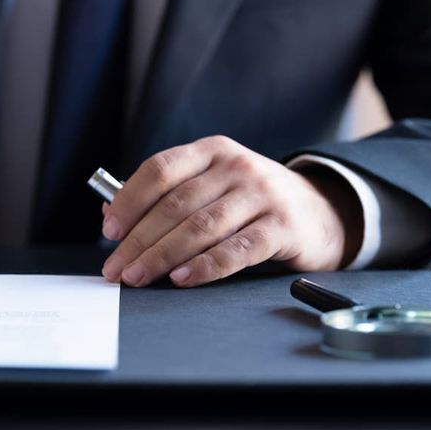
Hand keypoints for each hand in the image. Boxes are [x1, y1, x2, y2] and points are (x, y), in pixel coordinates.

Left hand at [100, 136, 359, 287]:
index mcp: (212, 151)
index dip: (130, 200)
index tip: (109, 230)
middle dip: (139, 240)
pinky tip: (181, 279)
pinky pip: (236, 251)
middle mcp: (236, 166)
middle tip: (116, 268)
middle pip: (175, 204)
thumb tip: (112, 213)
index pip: (161, 169)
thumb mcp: (213, 186)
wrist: (321, 213)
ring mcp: (262, 195)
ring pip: (200, 227)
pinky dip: (205, 266)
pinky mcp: (282, 227)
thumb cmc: (252, 202)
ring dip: (162, 256)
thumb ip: (167, 195)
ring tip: (138, 277)